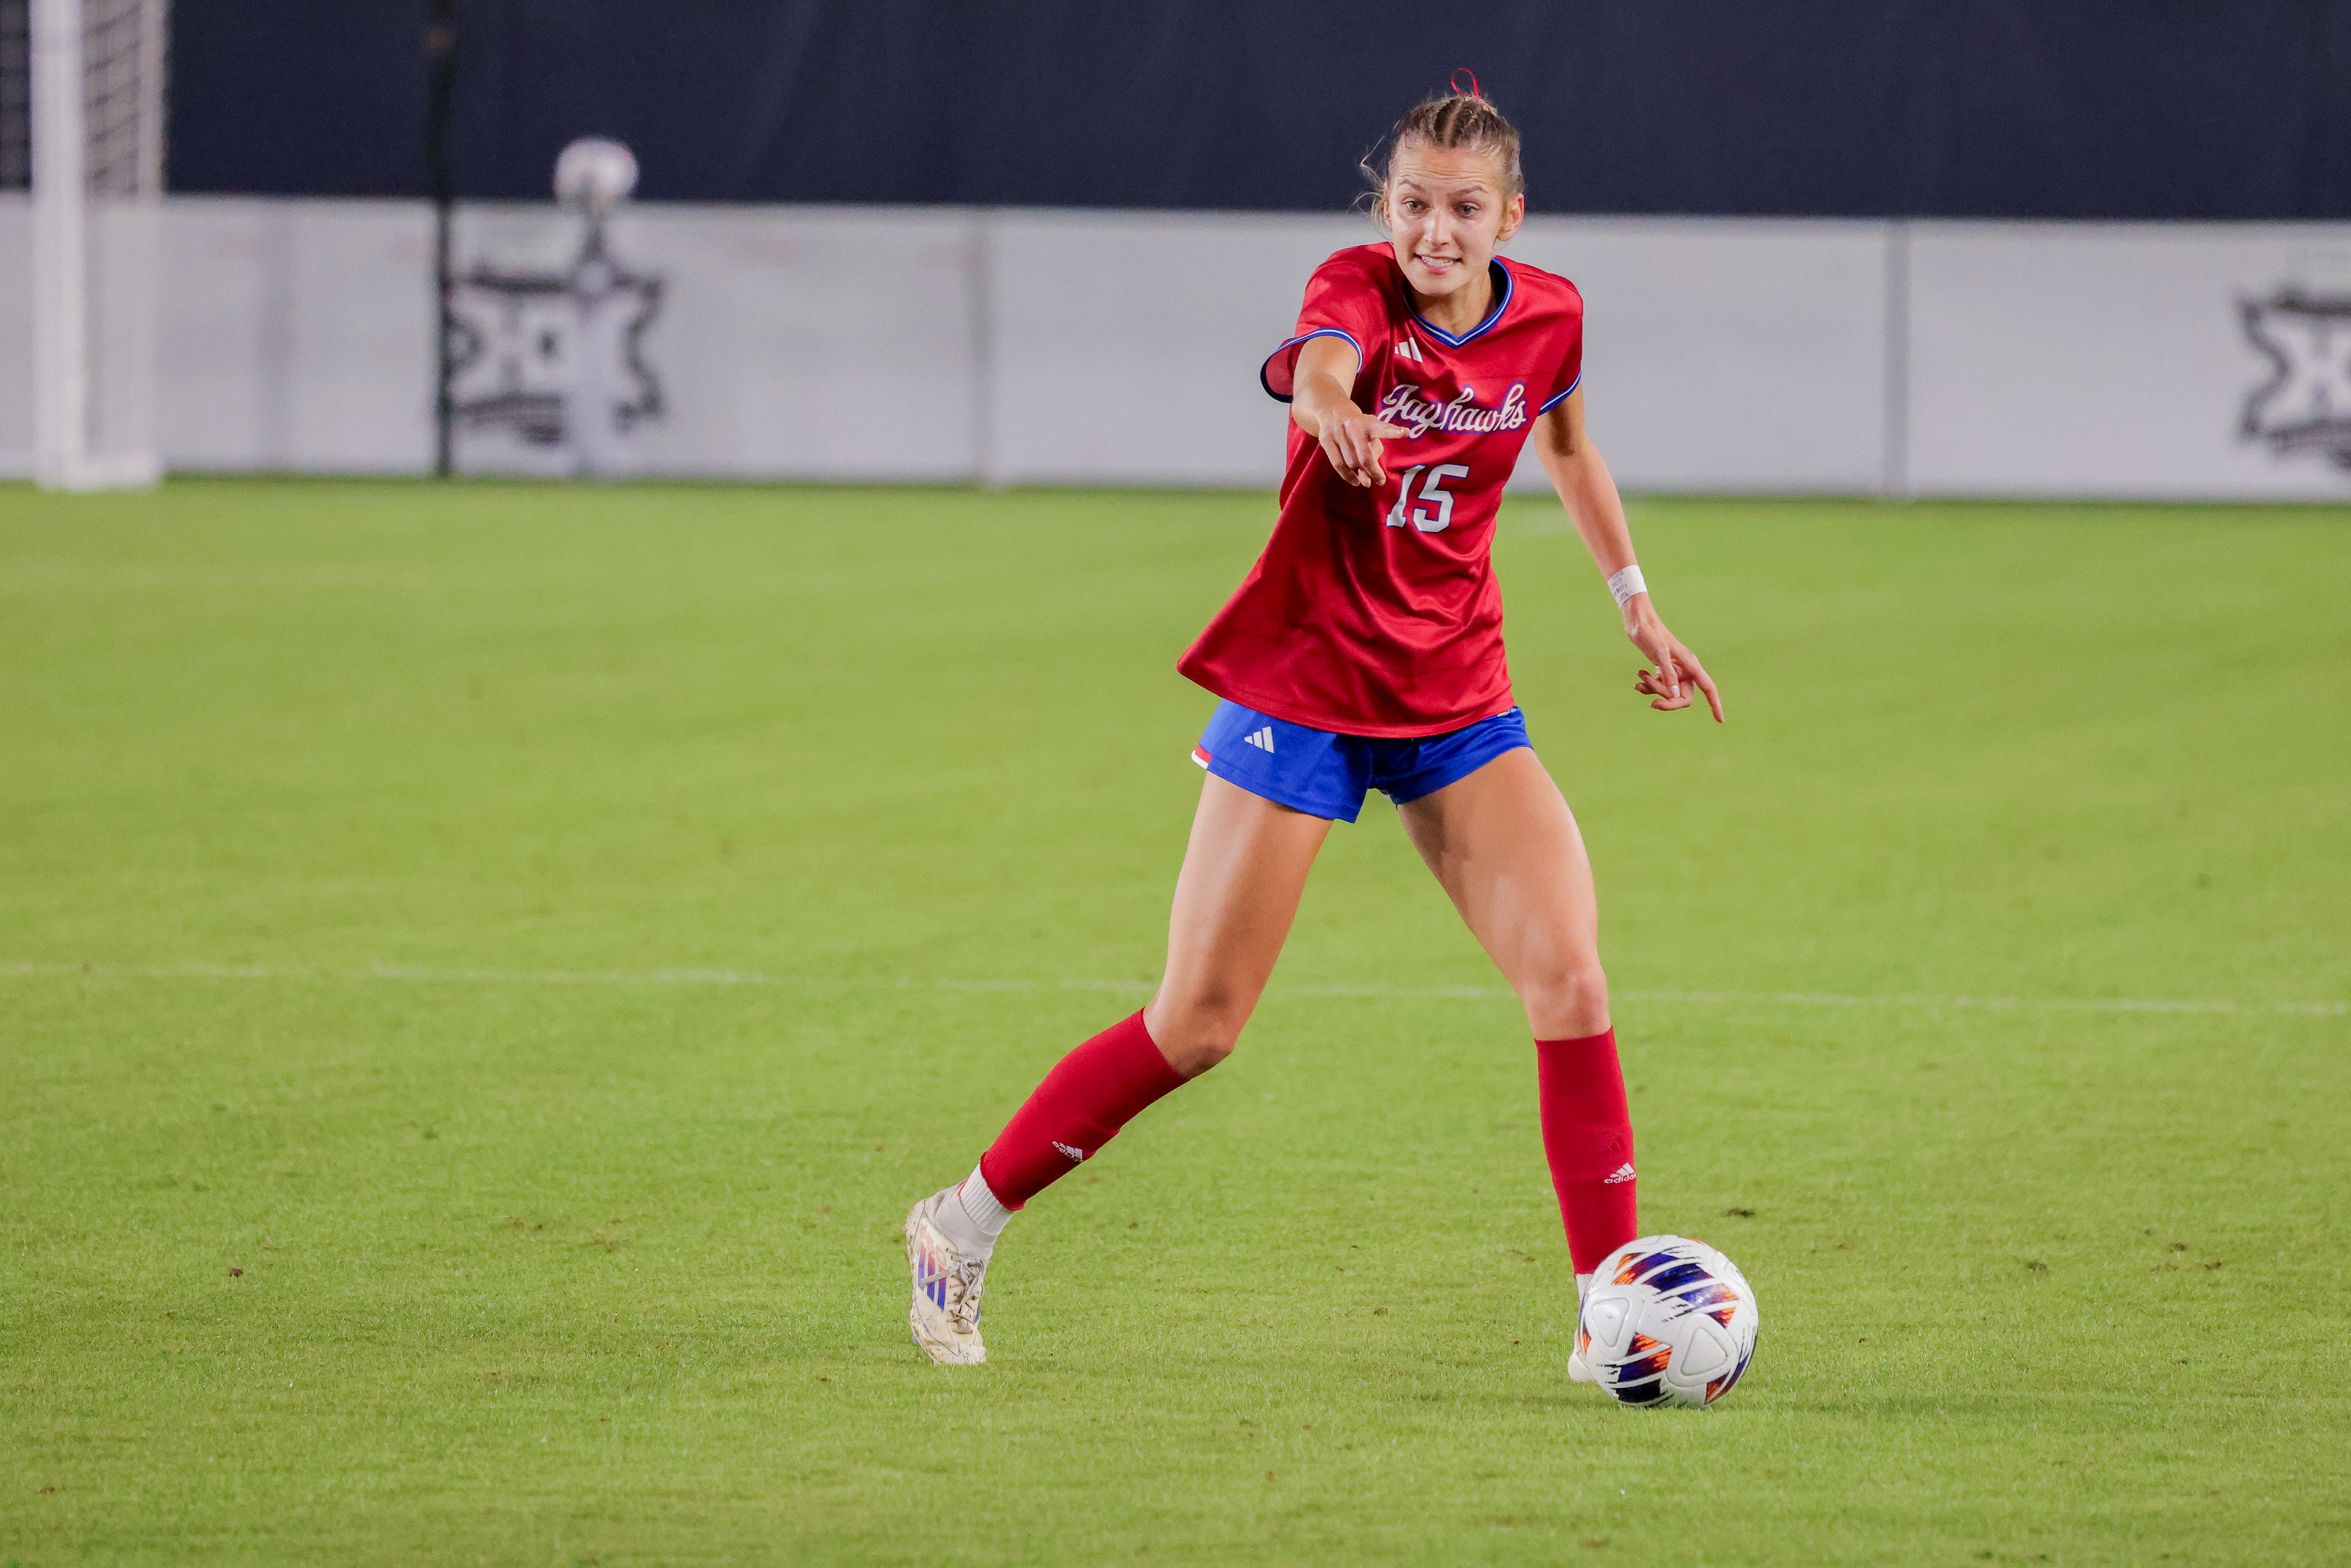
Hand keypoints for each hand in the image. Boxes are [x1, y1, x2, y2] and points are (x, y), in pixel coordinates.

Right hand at [1317, 407, 1408, 487]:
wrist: (1333, 411)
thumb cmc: (1358, 428)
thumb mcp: (1370, 433)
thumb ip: (1373, 455)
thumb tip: (1367, 482)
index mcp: (1369, 423)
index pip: (1383, 428)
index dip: (1394, 432)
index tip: (1406, 432)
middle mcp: (1353, 426)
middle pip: (1364, 456)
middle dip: (1373, 471)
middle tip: (1381, 481)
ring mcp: (1338, 432)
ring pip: (1350, 463)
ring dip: (1360, 475)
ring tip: (1366, 481)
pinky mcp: (1326, 439)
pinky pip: (1337, 464)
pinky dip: (1347, 476)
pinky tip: (1355, 481)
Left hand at [1624, 599, 1722, 721]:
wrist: (1637, 620)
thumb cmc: (1649, 632)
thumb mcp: (1658, 652)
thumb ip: (1668, 673)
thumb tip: (1676, 695)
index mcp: (1690, 663)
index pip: (1708, 688)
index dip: (1715, 704)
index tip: (1720, 721)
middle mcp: (1685, 668)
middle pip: (1683, 697)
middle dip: (1668, 701)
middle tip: (1652, 703)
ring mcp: (1674, 670)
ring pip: (1669, 693)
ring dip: (1654, 690)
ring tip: (1640, 676)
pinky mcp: (1663, 669)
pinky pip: (1660, 687)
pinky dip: (1648, 686)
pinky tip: (1639, 678)